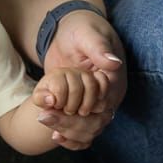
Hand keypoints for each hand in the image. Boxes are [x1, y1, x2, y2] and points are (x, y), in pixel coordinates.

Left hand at [38, 8, 126, 148]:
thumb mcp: (88, 34)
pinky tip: (55, 135)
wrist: (66, 28)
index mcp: (114, 76)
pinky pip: (81, 126)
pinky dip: (69, 133)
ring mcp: (94, 99)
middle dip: (73, 123)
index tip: (66, 110)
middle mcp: (107, 92)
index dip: (86, 108)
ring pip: (89, 126)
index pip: (105, 101)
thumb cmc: (80, 27)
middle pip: (97, 118)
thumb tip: (114, 63)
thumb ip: (99, 49)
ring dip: (69, 130)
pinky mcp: (81, 103)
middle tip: (48, 118)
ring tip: (48, 126)